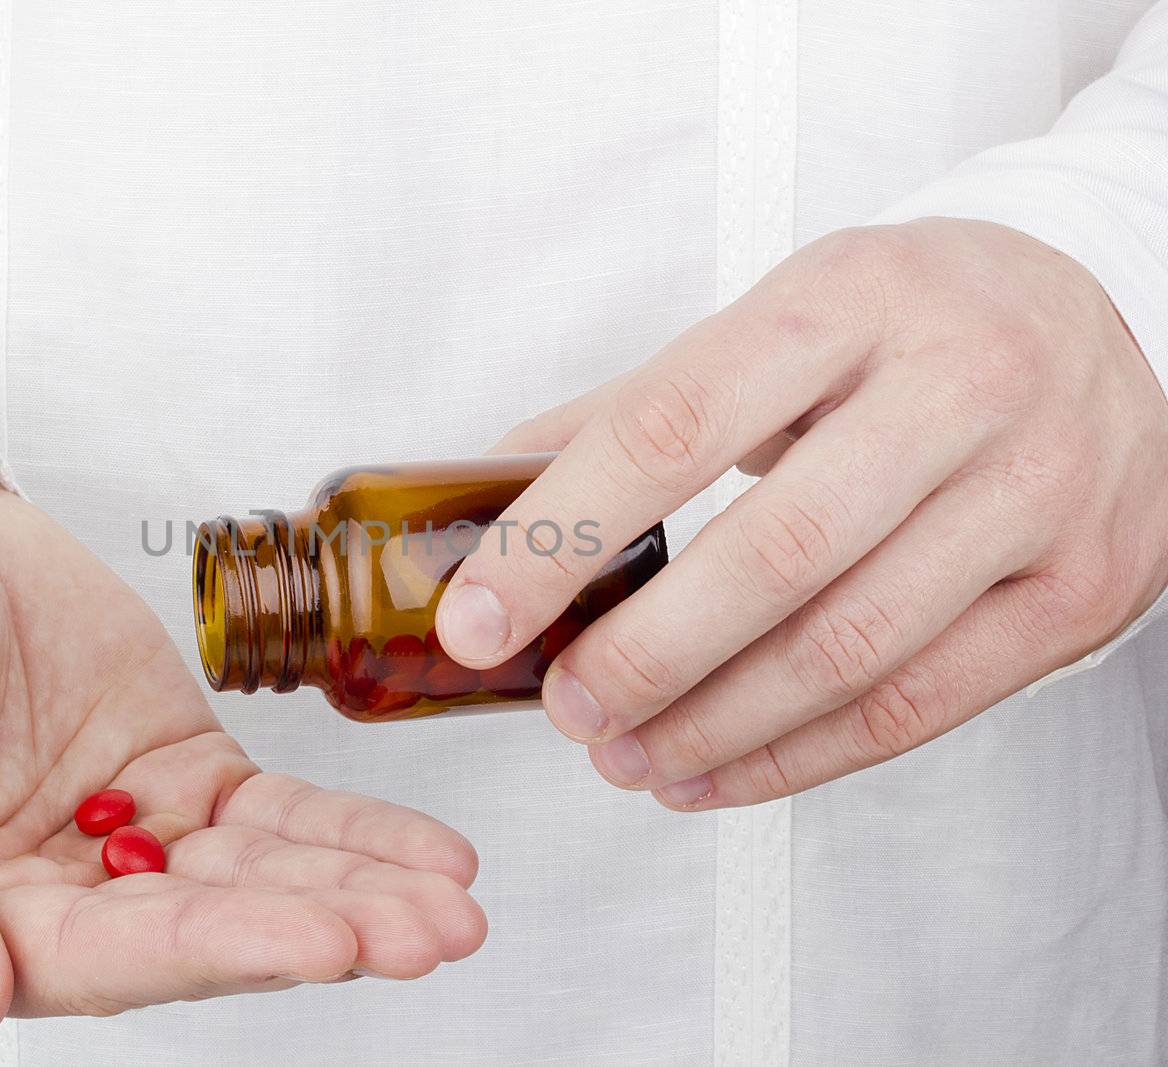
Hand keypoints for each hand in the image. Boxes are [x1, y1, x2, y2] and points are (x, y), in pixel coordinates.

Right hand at [0, 466, 483, 1033]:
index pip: (104, 958)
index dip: (219, 949)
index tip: (328, 941)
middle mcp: (51, 898)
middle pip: (206, 932)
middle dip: (324, 933)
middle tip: (432, 931)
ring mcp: (124, 835)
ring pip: (258, 880)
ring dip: (359, 893)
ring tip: (455, 900)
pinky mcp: (178, 769)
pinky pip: (278, 814)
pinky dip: (354, 834)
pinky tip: (430, 853)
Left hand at [437, 218, 1167, 808]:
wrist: (1105, 317)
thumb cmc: (911, 324)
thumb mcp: (779, 320)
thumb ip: (639, 406)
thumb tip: (493, 494)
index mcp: (844, 298)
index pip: (671, 424)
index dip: (561, 535)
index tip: (481, 618)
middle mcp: (957, 386)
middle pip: (773, 553)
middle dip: (644, 657)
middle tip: (567, 708)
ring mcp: (1035, 491)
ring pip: (850, 647)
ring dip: (714, 725)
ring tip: (629, 756)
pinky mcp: (1078, 588)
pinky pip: (922, 704)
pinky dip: (800, 756)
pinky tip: (718, 771)